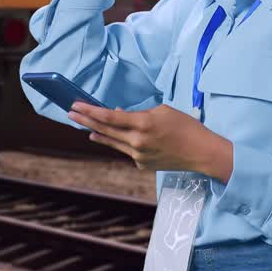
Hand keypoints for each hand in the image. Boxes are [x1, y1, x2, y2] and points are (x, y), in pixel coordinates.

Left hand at [67, 102, 232, 178]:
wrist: (201, 153)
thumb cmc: (185, 127)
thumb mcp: (163, 111)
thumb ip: (138, 112)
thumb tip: (118, 113)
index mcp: (143, 124)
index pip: (110, 116)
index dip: (90, 111)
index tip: (76, 105)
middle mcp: (137, 141)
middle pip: (105, 130)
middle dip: (86, 121)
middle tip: (71, 113)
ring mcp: (139, 156)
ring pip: (113, 143)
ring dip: (99, 134)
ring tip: (86, 129)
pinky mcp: (142, 165)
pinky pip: (127, 151)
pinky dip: (123, 143)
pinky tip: (120, 139)